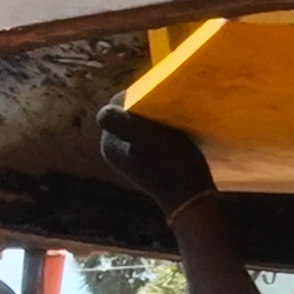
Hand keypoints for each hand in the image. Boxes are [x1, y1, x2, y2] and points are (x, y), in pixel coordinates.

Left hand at [94, 107, 218, 211]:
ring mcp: (127, 156)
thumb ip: (122, 124)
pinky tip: (173, 134)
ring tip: (172, 119)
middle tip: (167, 107)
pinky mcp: (141, 161)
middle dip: (144, 106)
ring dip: (153, 118)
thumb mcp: (149, 139)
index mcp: (109, 143)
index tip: (158, 96)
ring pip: (137, 123)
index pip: (117, 104)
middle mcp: (113, 149)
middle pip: (126, 113)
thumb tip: (103, 110)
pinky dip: (158, 130)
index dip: (136, 95)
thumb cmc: (173, 165)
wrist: (190, 197)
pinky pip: (146, 135)